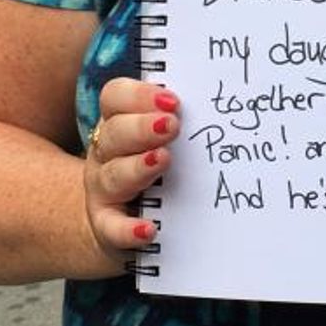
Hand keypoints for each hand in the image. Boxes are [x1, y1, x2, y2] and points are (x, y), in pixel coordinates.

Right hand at [83, 77, 181, 259]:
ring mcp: (103, 190)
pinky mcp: (106, 225)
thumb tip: (222, 106)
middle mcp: (105, 154)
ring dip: (138, 167)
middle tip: (172, 125)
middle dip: (142, 127)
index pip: (115, 98)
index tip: (173, 101)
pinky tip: (149, 230)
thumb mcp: (155, 141)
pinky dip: (129, 229)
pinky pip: (113, 228)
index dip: (140, 95)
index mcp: (117, 123)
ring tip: (163, 160)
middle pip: (115, 133)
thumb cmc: (150, 170)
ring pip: (114, 176)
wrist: (118, 222)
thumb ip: (176, 121)